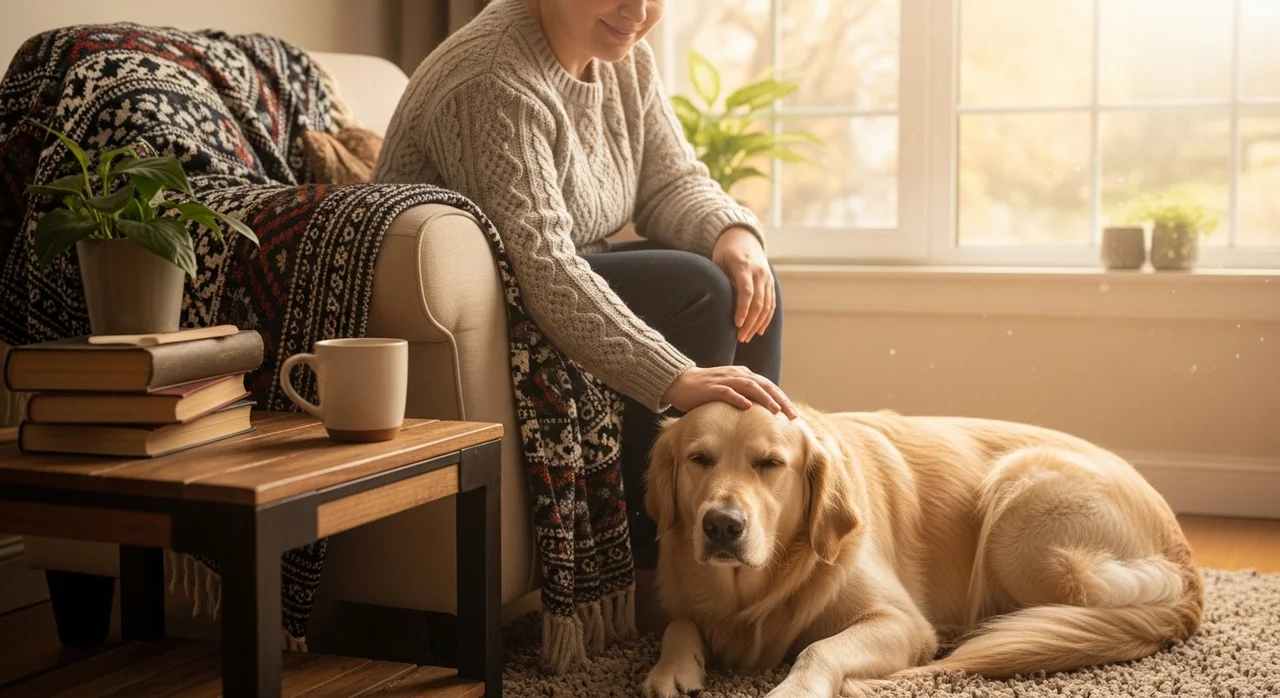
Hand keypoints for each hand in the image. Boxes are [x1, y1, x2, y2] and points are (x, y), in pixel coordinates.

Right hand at [662, 365, 796, 419]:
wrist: (680, 382)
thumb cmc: (707, 390)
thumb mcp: (730, 391)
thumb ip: (745, 397)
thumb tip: (762, 414)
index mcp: (744, 375)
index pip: (768, 386)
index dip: (782, 399)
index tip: (793, 415)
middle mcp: (737, 375)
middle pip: (764, 386)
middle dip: (780, 400)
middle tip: (792, 415)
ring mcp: (725, 380)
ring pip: (750, 387)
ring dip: (764, 398)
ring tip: (776, 411)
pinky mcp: (711, 387)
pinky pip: (727, 392)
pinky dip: (738, 398)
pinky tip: (747, 407)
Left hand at [713, 227, 774, 342]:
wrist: (743, 237)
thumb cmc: (725, 252)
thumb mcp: (719, 262)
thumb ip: (723, 282)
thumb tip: (723, 306)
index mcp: (744, 266)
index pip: (746, 292)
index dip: (742, 310)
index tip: (736, 325)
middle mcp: (759, 273)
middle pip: (758, 302)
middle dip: (749, 322)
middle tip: (740, 338)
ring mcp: (767, 278)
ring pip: (767, 305)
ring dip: (757, 324)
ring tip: (746, 337)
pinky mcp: (770, 283)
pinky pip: (771, 303)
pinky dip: (766, 318)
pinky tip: (759, 330)